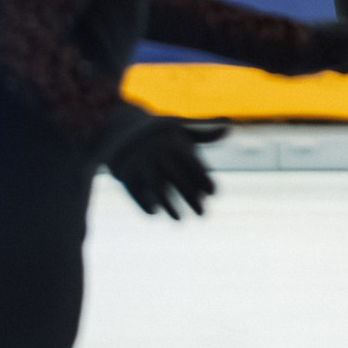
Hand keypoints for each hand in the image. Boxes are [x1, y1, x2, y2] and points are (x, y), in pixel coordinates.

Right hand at [108, 119, 224, 218]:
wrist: (118, 128)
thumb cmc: (156, 132)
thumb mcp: (178, 129)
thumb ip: (203, 133)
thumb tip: (228, 129)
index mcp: (173, 142)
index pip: (193, 164)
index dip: (204, 179)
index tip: (213, 193)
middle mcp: (158, 153)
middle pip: (178, 180)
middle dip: (191, 198)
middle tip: (203, 213)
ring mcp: (140, 163)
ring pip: (157, 189)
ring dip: (169, 206)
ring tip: (179, 219)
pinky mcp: (125, 172)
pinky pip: (135, 191)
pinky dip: (144, 202)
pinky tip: (155, 212)